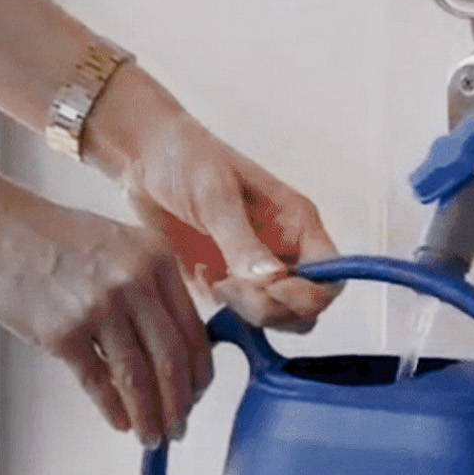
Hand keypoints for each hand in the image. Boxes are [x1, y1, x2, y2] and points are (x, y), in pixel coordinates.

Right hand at [0, 183, 209, 446]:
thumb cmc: (51, 236)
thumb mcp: (118, 244)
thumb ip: (149, 285)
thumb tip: (171, 347)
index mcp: (156, 258)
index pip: (193, 331)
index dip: (199, 374)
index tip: (197, 395)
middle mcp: (135, 282)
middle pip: (172, 361)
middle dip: (180, 404)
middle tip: (179, 427)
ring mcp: (98, 308)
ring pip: (138, 379)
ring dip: (149, 417)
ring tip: (152, 437)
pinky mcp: (62, 333)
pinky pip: (97, 383)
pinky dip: (113, 410)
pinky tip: (120, 422)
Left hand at [82, 64, 341, 334]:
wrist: (142, 157)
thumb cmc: (186, 159)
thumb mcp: (215, 196)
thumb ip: (242, 241)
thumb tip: (272, 282)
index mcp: (296, 224)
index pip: (330, 276)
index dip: (310, 294)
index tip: (272, 289)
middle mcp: (283, 251)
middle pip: (304, 307)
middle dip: (274, 309)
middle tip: (230, 287)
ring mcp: (253, 271)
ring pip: (274, 317)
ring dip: (249, 313)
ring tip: (215, 281)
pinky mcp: (223, 283)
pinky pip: (237, 316)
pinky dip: (224, 311)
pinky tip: (200, 277)